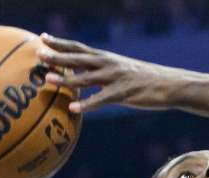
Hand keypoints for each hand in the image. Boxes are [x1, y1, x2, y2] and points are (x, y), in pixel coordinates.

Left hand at [38, 34, 181, 112]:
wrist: (169, 84)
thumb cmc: (143, 79)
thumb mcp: (120, 70)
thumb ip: (100, 72)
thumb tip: (80, 76)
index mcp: (106, 58)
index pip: (78, 47)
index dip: (60, 42)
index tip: (42, 37)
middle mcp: (108, 64)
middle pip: (78, 58)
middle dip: (57, 56)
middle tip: (38, 54)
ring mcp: (115, 78)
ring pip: (86, 78)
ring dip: (66, 78)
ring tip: (48, 79)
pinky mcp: (123, 94)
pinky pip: (101, 99)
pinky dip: (86, 103)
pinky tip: (73, 108)